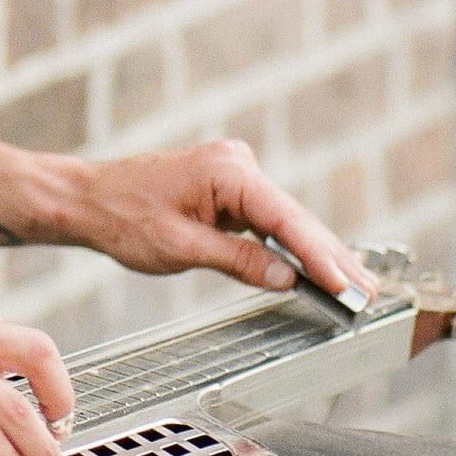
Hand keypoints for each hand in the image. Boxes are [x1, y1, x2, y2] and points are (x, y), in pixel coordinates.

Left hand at [72, 137, 371, 305]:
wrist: (88, 200)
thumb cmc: (123, 217)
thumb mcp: (181, 248)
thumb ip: (238, 261)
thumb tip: (287, 277)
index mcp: (227, 171)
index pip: (286, 218)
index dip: (320, 255)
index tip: (346, 283)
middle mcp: (236, 163)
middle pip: (293, 216)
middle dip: (330, 256)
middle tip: (366, 291)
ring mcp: (233, 171)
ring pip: (284, 218)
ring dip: (315, 251)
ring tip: (354, 283)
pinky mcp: (228, 185)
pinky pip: (266, 218)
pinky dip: (289, 243)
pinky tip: (315, 265)